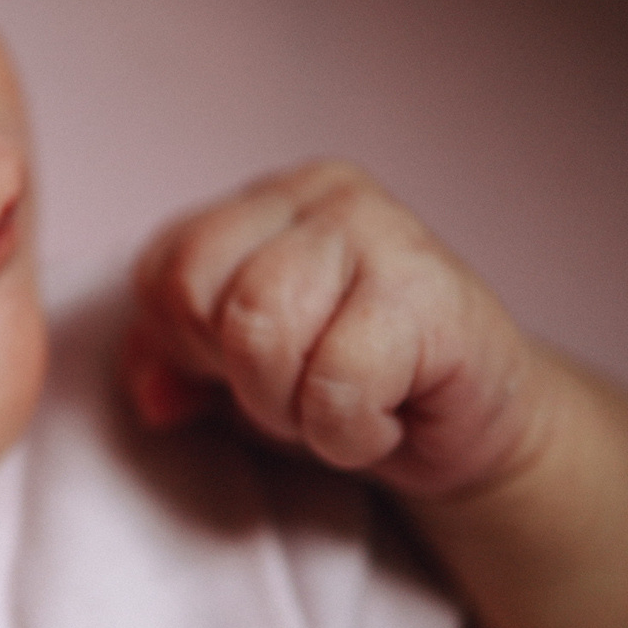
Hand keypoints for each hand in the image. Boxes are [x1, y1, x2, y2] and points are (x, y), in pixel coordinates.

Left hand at [124, 160, 546, 499]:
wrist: (477, 427)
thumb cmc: (350, 389)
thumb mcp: (235, 374)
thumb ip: (171, 362)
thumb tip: (150, 395)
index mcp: (264, 200)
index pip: (162, 269)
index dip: (188, 349)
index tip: (252, 373)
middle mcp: (322, 194)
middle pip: (197, 293)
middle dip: (238, 377)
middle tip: (303, 394)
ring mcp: (382, 230)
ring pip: (258, 330)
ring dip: (290, 408)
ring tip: (342, 404)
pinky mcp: (433, 293)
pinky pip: (335, 384)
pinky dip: (347, 433)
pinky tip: (388, 417)